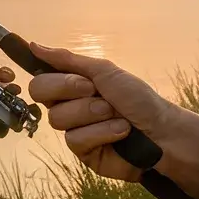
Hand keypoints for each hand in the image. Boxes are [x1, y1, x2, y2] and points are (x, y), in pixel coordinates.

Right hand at [0, 44, 198, 198]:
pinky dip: (102, 132)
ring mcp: (74, 130)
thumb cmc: (139, 99)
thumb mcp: (105, 71)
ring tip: (116, 115)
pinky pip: (76, 140)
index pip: (40, 79)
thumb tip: (34, 45)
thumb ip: (69, 60)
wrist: (163, 131)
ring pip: (58, 119)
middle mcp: (68, 107)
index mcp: (71, 86)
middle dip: (73, 92)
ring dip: (93, 113)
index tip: (83, 82)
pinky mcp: (83, 153)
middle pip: (40, 96)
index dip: (55, 79)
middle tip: (97, 93)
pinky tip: (120, 132)